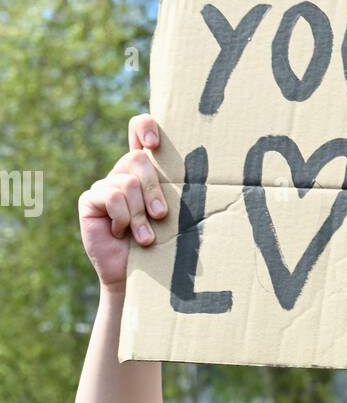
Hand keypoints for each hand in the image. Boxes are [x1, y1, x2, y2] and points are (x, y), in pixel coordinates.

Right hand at [78, 114, 167, 290]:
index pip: (139, 128)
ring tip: (144, 237)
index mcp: (145, 170)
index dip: (146, 127)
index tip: (155, 145)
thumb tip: (200, 178)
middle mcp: (123, 172)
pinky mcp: (89, 200)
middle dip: (153, 189)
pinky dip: (122, 218)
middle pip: (138, 159)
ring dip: (139, 215)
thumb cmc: (163, 246)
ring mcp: (104, 185)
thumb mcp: (174, 216)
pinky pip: (111, 196)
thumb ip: (178, 193)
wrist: (137, 275)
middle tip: (161, 216)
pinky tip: (121, 233)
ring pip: (127, 183)